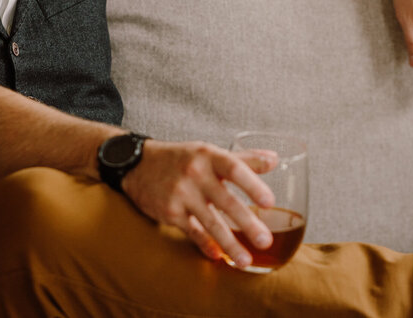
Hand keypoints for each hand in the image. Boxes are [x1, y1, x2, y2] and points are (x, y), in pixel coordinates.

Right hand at [120, 140, 276, 265]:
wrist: (137, 164)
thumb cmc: (182, 159)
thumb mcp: (209, 152)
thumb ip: (243, 158)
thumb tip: (275, 160)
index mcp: (208, 155)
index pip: (234, 168)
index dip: (253, 185)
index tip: (270, 203)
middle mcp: (194, 173)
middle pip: (225, 201)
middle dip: (247, 223)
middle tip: (266, 241)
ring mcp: (180, 194)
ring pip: (210, 222)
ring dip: (230, 243)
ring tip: (247, 260)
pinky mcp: (168, 212)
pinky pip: (192, 232)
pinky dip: (206, 245)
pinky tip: (219, 257)